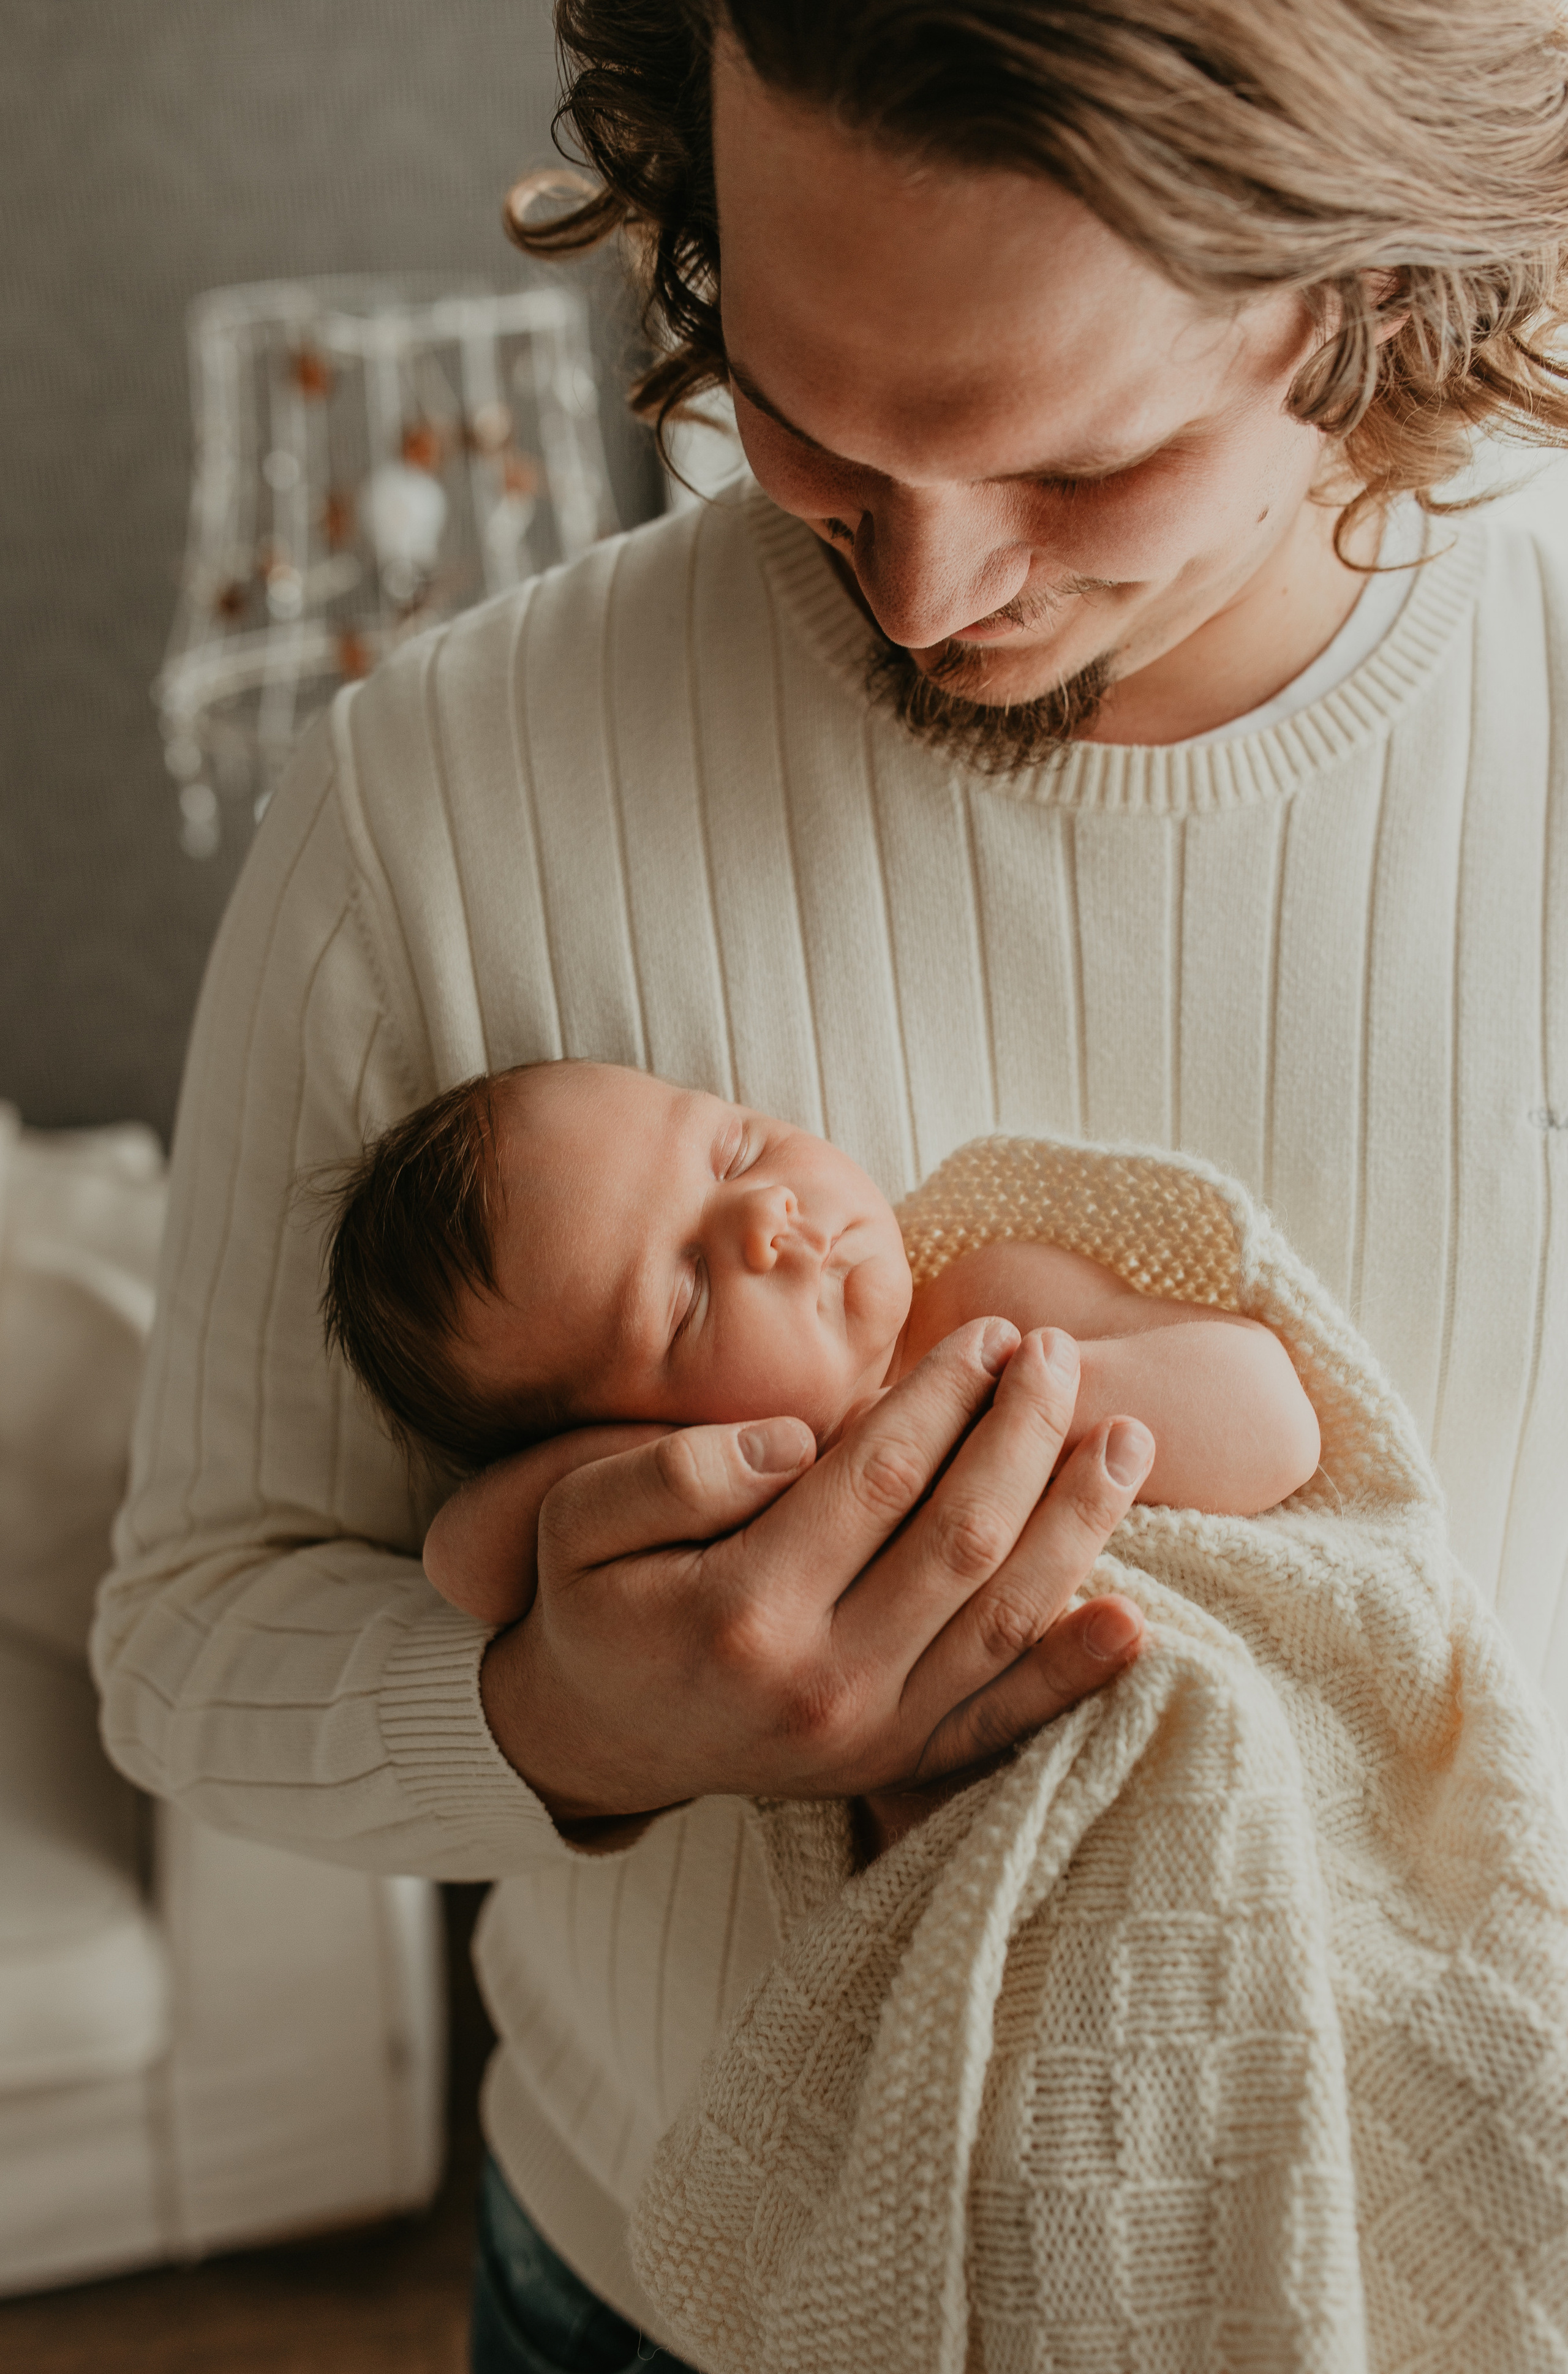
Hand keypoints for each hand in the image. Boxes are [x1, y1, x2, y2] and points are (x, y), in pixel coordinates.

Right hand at [479, 1322, 1149, 1823]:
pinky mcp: (897, 1766)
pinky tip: (1134, 1620)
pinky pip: (1003, 1721)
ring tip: (1128, 1439)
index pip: (878, 1478)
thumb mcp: (578, 1519)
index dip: (945, 1396)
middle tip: (1059, 1357)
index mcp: (741, 1609)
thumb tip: (799, 1440)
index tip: (988, 1332)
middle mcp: (821, 1683)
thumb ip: (677, 1471)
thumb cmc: (595, 1604)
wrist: (597, 1737)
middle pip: (962, 1539)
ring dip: (1077, 1524)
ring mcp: (870, 1735)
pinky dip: (1073, 1674)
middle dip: (1026, 1435)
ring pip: (1004, 1619)